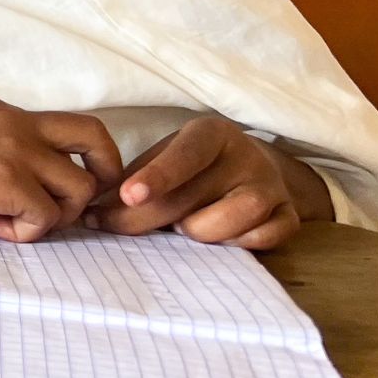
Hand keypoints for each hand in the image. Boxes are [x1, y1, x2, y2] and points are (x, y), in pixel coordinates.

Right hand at [0, 94, 122, 241]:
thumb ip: (1, 155)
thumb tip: (45, 193)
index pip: (71, 126)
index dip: (83, 160)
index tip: (61, 191)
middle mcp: (11, 119)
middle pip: (97, 138)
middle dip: (102, 179)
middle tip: (71, 208)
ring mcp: (9, 146)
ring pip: (79, 188)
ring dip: (51, 216)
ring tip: (5, 222)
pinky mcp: (2, 178)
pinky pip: (46, 216)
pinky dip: (23, 233)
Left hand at [86, 115, 330, 249]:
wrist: (251, 168)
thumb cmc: (190, 168)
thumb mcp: (162, 160)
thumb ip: (131, 183)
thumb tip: (89, 216)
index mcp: (211, 134)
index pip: (185, 153)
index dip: (157, 175)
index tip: (127, 195)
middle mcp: (245, 155)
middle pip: (196, 194)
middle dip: (149, 217)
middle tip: (115, 225)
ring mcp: (271, 185)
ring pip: (238, 215)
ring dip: (200, 229)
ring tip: (181, 228)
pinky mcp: (289, 214)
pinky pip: (267, 237)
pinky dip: (239, 244)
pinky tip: (219, 241)